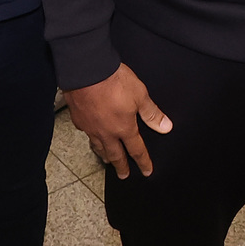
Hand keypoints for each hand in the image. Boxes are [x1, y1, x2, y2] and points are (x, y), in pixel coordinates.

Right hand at [63, 62, 171, 178]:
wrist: (87, 70)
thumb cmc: (113, 80)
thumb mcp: (140, 94)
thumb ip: (152, 113)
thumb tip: (165, 127)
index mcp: (124, 127)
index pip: (136, 150)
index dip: (143, 161)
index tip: (146, 171)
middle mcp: (107, 132)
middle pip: (115, 154)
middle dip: (121, 166)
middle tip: (124, 175)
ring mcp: (91, 127)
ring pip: (99, 147)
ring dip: (105, 155)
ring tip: (107, 160)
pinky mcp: (78, 119)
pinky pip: (86, 133)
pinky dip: (91, 138)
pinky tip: (91, 135)